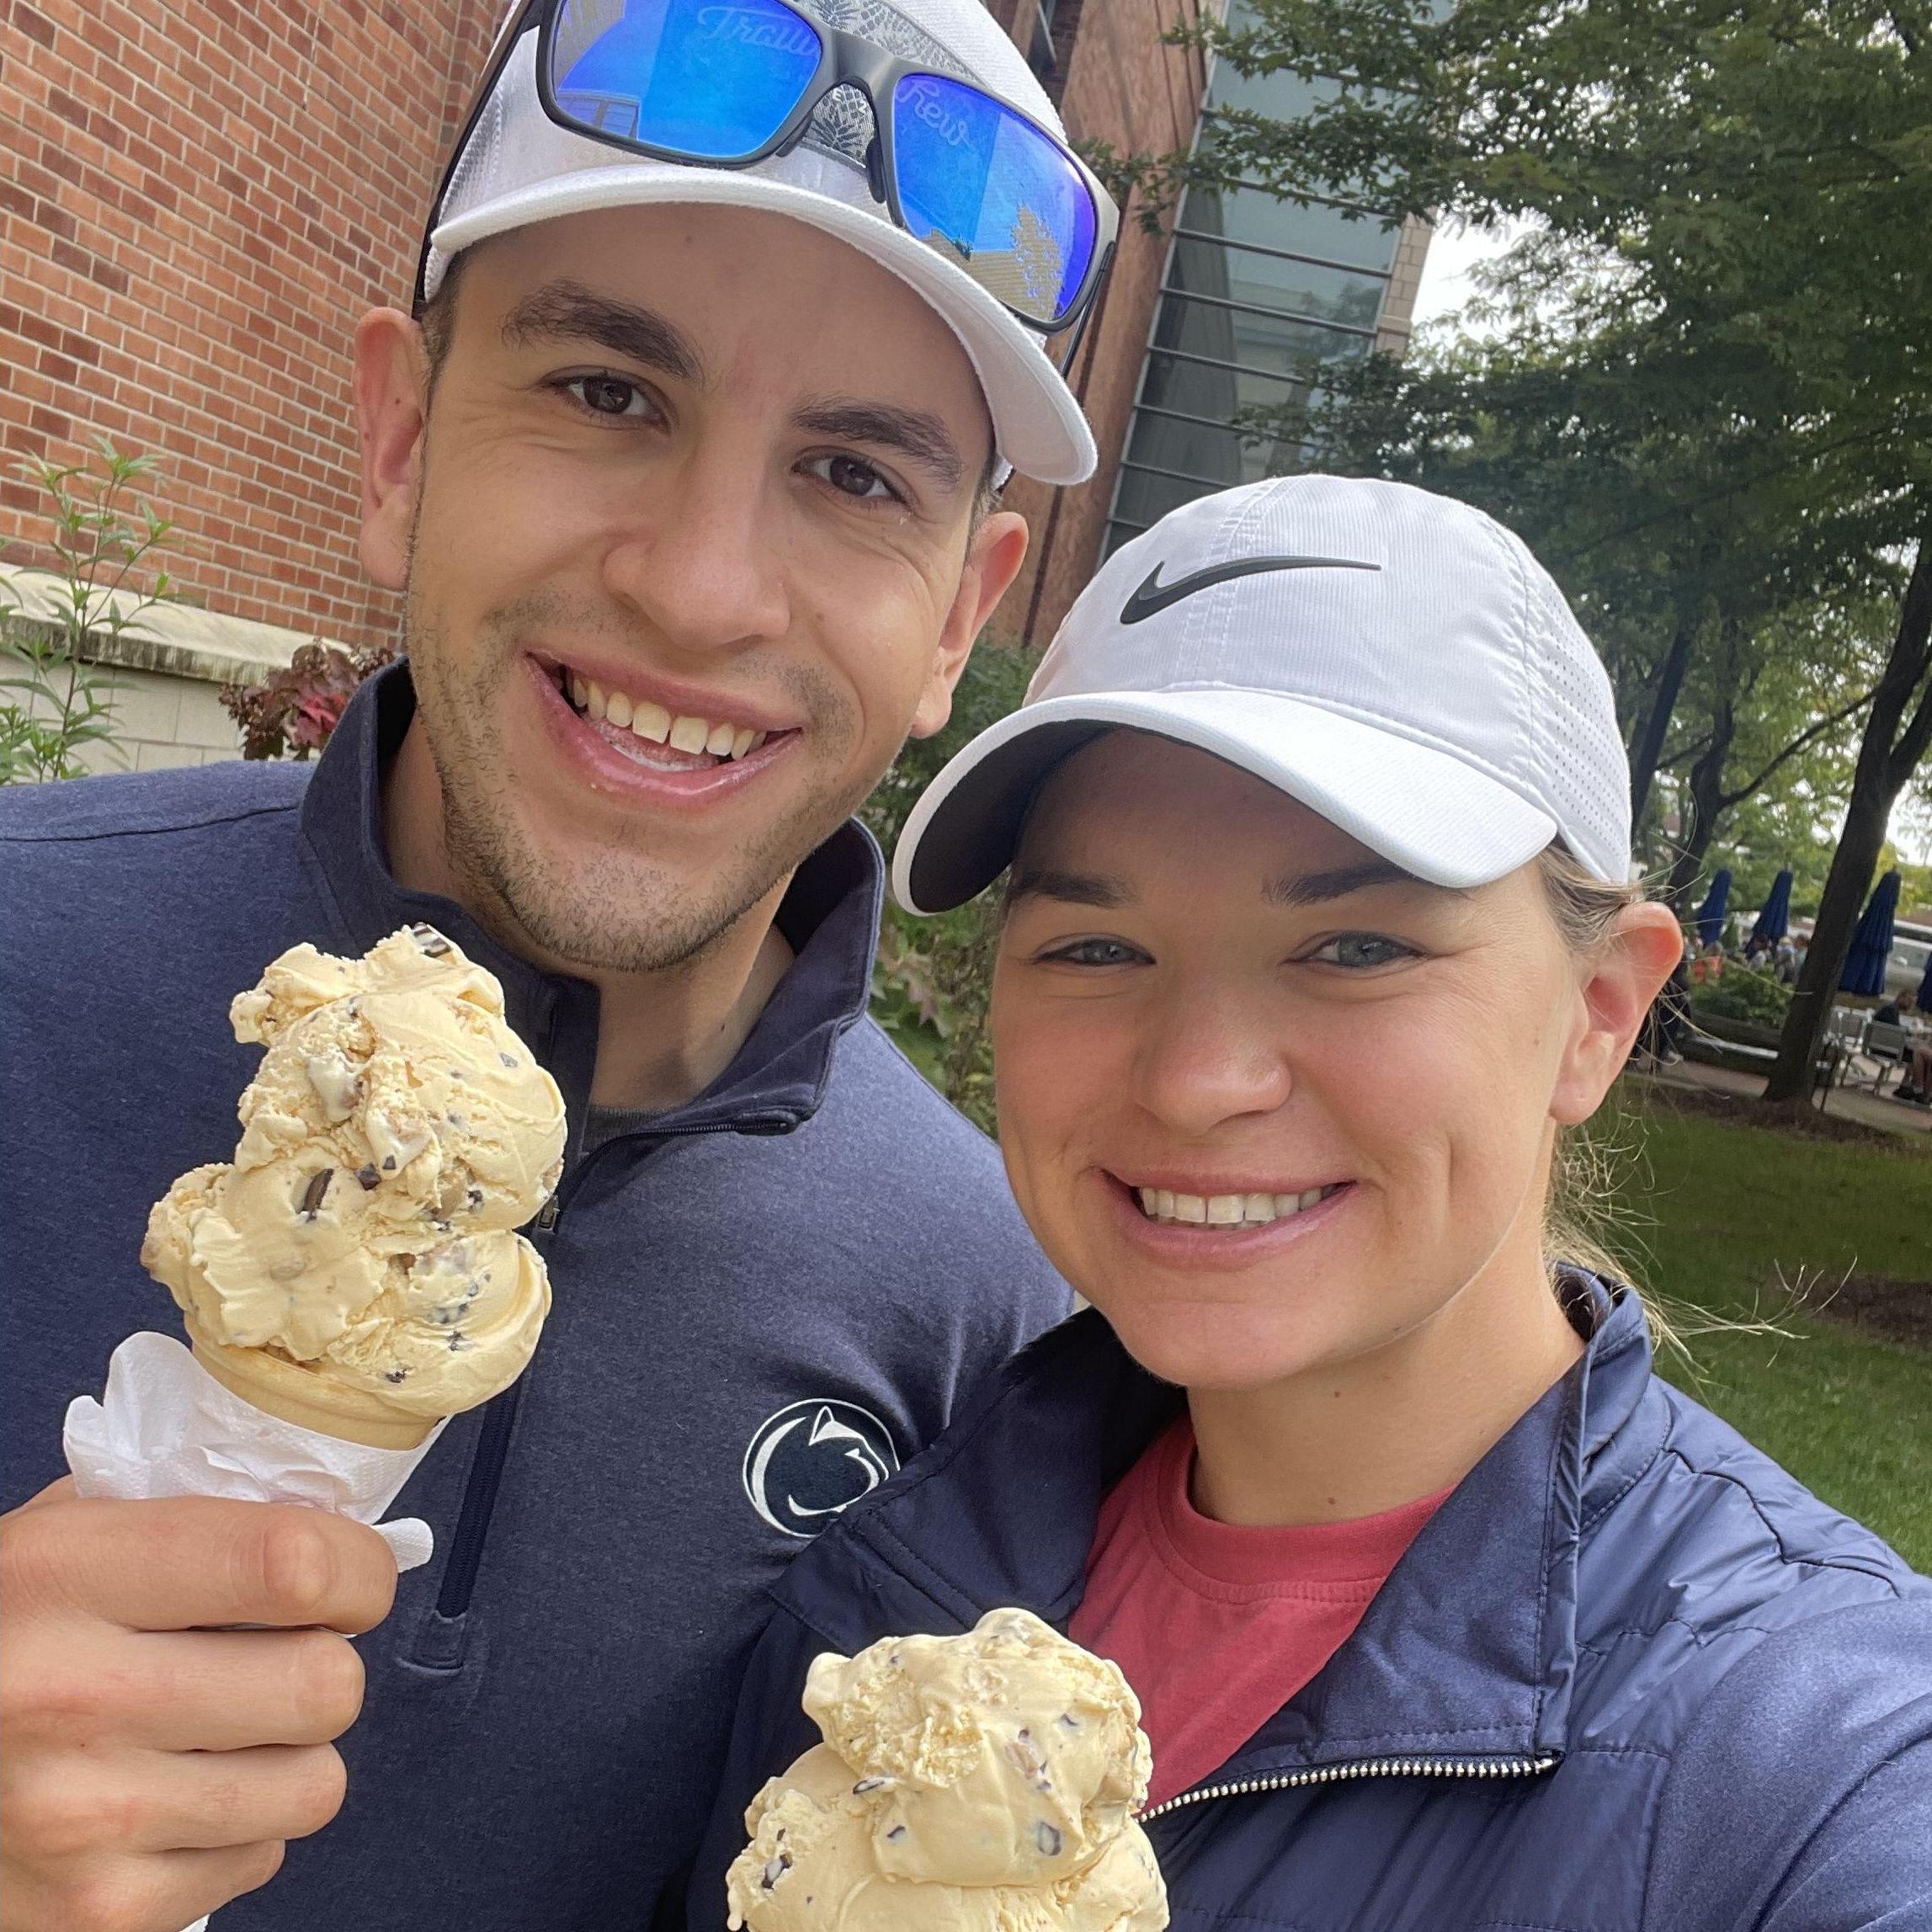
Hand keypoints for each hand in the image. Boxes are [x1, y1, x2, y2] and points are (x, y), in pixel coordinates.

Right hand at [1, 1480, 396, 1931]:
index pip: (293, 1566)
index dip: (356, 1570)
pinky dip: (241, 1828)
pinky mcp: (95, 1913)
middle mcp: (70, 1697)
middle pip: (324, 1684)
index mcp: (66, 1575)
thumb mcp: (68, 1540)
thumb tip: (337, 1531)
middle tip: (281, 1659)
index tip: (351, 1579)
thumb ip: (195, 1518)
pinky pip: (259, 1859)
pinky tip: (179, 1796)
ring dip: (292, 1753)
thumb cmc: (8, 1633)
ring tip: (230, 1731)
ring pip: (314, 1784)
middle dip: (324, 1666)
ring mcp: (83, 1819)